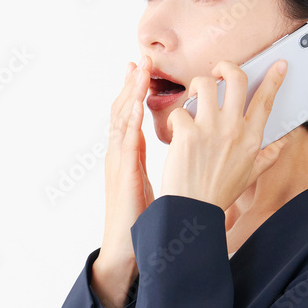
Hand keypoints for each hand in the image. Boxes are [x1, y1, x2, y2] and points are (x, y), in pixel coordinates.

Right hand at [98, 55, 154, 275]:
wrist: (127, 248)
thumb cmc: (144, 219)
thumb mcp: (159, 183)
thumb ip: (173, 161)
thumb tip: (190, 147)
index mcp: (130, 154)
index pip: (134, 114)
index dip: (139, 91)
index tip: (145, 69)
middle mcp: (121, 153)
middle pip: (124, 109)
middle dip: (132, 83)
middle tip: (139, 59)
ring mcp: (117, 161)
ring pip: (121, 118)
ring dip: (129, 92)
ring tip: (138, 70)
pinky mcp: (121, 172)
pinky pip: (124, 140)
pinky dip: (129, 119)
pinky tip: (135, 104)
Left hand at [161, 58, 287, 210]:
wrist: (193, 210)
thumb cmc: (219, 192)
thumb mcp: (251, 174)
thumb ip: (268, 155)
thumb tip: (284, 140)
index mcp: (251, 138)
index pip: (266, 100)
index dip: (274, 79)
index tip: (279, 64)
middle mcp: (234, 129)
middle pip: (236, 78)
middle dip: (225, 67)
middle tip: (218, 73)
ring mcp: (210, 130)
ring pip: (205, 84)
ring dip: (197, 86)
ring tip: (194, 98)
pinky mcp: (187, 134)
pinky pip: (179, 110)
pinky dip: (175, 118)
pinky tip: (176, 131)